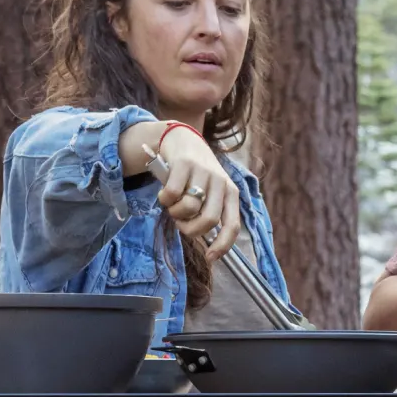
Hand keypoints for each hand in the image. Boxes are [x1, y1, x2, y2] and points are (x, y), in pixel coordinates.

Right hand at [150, 131, 242, 262]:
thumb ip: (210, 212)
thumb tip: (209, 247)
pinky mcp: (184, 163)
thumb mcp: (211, 192)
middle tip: (181, 224)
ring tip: (173, 206)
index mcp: (231, 193)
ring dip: (176, 213)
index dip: (223, 245)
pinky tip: (164, 195)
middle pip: (209, 219)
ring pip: (189, 207)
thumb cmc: (196, 174)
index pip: (232, 225)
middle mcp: (221, 182)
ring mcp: (203, 171)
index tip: (210, 258)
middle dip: (191, 230)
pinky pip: (172, 193)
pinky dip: (165, 200)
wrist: (183, 139)